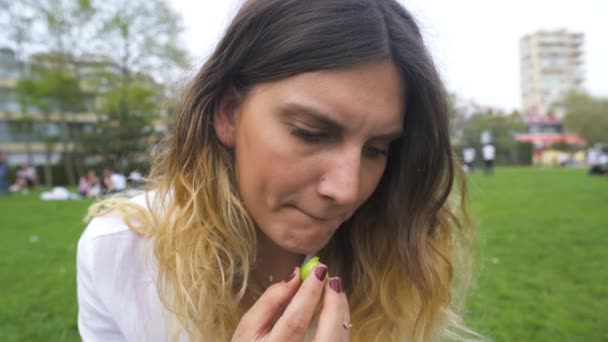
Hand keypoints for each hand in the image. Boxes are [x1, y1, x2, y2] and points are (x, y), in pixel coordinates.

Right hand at [232, 264, 350, 340]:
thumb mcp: (249, 326)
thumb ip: (270, 300)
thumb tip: (295, 275)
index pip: (296, 321)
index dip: (309, 295)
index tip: (319, 270)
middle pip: (327, 337)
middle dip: (334, 305)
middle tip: (333, 280)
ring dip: (341, 313)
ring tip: (335, 289)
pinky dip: (340, 325)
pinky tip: (335, 309)